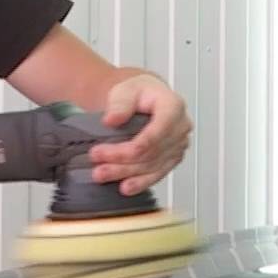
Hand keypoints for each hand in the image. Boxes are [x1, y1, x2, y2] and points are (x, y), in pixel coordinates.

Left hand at [88, 73, 192, 194]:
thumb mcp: (125, 90)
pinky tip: (126, 187)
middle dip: (122, 159)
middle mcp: (180, 127)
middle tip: (97, 159)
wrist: (144, 99)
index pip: (159, 129)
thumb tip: (111, 119)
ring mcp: (178, 145)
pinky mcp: (172, 158)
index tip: (115, 151)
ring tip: (102, 174)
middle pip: (152, 150)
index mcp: (173, 106)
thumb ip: (119, 104)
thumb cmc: (137, 93)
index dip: (138, 144)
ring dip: (125, 172)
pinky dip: (140, 182)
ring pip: (152, 165)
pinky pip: (157, 174)